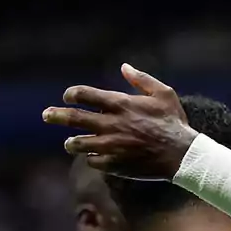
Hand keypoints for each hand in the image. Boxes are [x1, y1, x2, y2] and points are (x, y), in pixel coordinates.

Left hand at [43, 64, 196, 179]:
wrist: (183, 155)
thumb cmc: (174, 123)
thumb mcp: (164, 94)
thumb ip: (142, 79)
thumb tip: (124, 66)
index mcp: (120, 104)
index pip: (83, 94)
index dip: (71, 94)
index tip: (68, 97)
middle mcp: (111, 124)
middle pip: (72, 118)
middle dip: (55, 115)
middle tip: (47, 115)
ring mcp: (111, 145)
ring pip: (78, 143)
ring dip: (71, 142)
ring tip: (70, 143)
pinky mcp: (115, 164)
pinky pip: (92, 162)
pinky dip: (91, 159)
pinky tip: (93, 157)